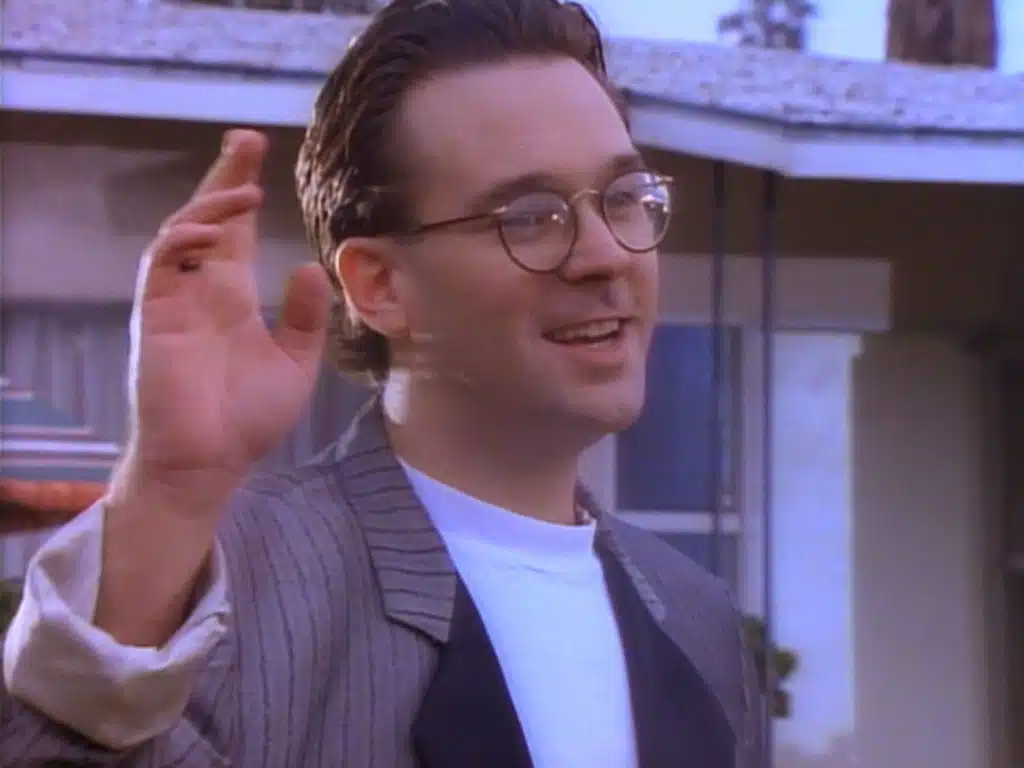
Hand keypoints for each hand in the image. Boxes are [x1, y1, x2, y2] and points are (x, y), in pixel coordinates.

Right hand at [119, 129, 331, 513]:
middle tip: (246, 138)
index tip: (261, 155)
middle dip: (225, 174)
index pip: (238, 231)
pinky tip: (214, 229)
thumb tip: (311, 265)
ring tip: (248, 189)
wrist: (209, 462)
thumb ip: (306, 318)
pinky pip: (161, 260)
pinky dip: (183, 236)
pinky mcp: (155, 312)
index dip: (244, 191)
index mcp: (233, 296)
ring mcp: (176, 297)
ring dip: (211, 202)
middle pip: (209, 216)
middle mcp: (202, 288)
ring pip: (182, 229)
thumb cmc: (247, 420)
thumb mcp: (295, 364)